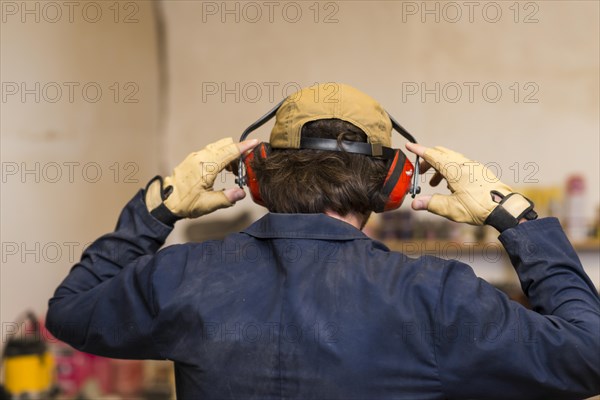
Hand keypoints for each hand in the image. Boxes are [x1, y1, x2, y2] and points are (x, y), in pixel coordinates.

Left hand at [146, 138, 258, 220]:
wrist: (166, 202)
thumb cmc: (185, 203)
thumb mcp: (208, 204)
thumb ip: (226, 198)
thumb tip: (241, 193)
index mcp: (206, 166)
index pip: (230, 151)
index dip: (244, 147)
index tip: (255, 143)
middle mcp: (201, 157)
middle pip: (225, 144)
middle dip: (238, 151)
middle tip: (245, 165)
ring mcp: (195, 156)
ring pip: (218, 147)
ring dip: (229, 154)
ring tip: (234, 172)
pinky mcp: (192, 159)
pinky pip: (210, 151)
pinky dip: (221, 156)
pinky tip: (223, 170)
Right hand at [405, 143, 535, 230]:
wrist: (504, 207)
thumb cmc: (478, 207)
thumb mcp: (451, 208)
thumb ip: (431, 203)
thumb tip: (415, 204)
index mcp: (454, 169)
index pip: (431, 155)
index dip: (418, 151)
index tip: (409, 145)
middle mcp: (463, 164)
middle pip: (440, 154)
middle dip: (427, 160)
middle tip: (420, 172)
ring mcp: (472, 166)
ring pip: (450, 158)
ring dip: (438, 167)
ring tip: (435, 184)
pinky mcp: (479, 171)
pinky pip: (460, 164)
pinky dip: (450, 170)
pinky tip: (451, 185)